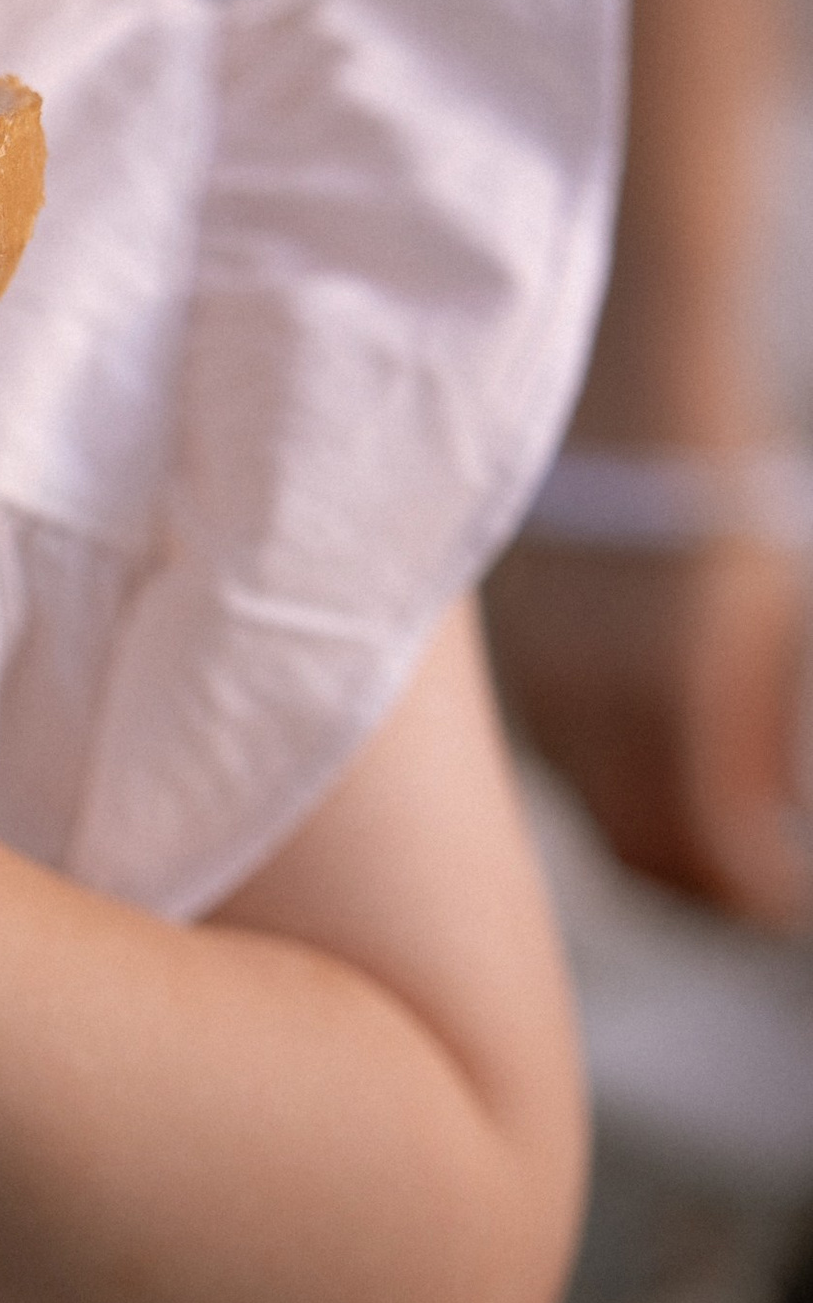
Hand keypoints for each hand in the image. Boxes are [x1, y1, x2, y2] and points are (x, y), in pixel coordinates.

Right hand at [487, 532, 808, 926]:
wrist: (621, 403)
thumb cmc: (717, 499)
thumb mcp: (770, 626)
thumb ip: (762, 738)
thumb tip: (769, 816)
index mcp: (672, 711)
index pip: (712, 862)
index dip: (762, 898)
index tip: (796, 899)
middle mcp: (590, 717)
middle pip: (640, 855)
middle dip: (705, 887)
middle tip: (758, 886)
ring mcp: (540, 694)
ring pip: (594, 810)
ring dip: (654, 836)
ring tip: (716, 827)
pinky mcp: (517, 667)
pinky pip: (562, 760)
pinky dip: (611, 782)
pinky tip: (653, 756)